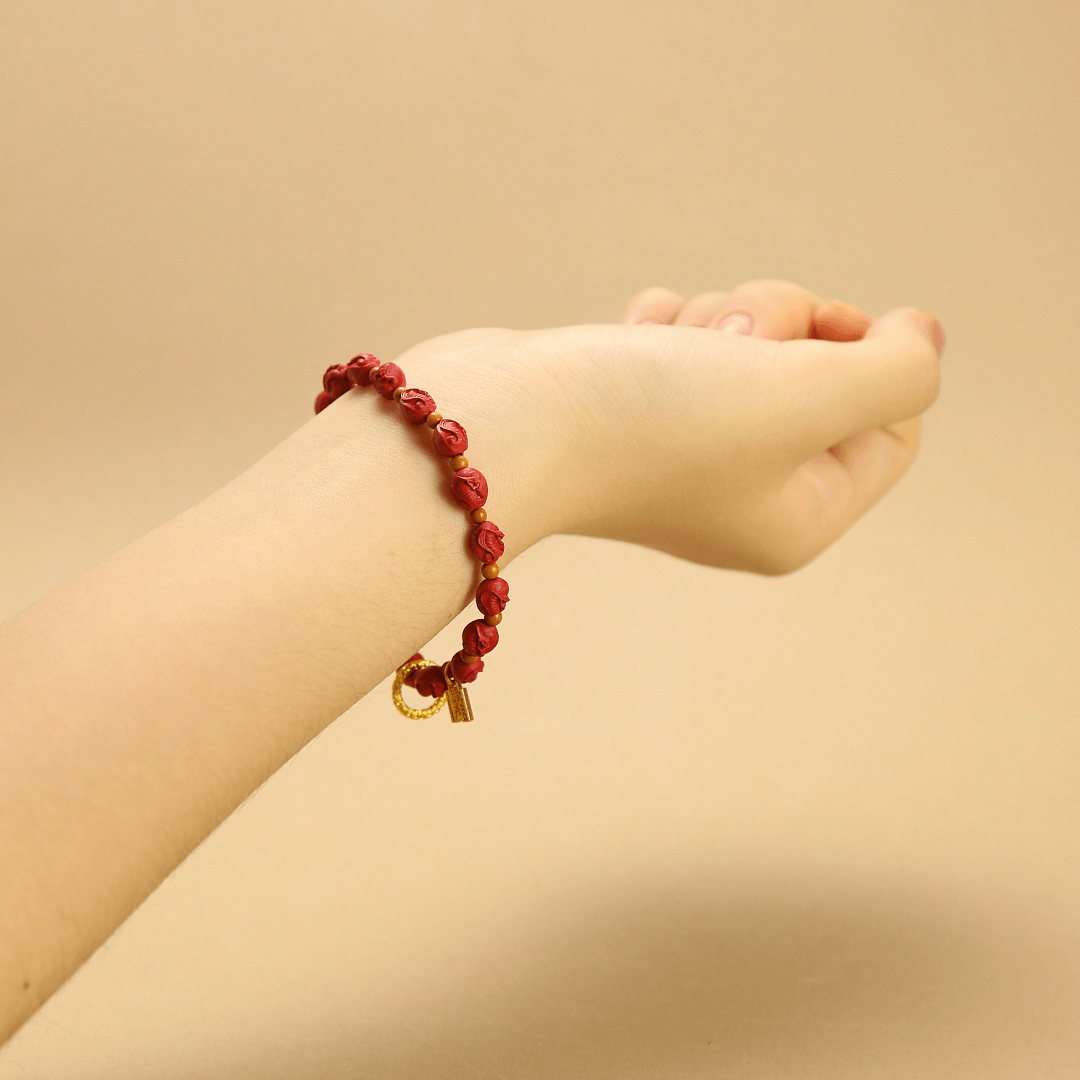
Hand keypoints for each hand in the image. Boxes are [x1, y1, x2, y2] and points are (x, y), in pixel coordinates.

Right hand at [402, 279, 941, 575]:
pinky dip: (669, 321)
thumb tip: (917, 338)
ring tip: (667, 345)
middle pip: (824, 372)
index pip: (893, 425)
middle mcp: (745, 494)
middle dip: (783, 327)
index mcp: (797, 518)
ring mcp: (686, 449)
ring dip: (720, 315)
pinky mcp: (636, 402)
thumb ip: (898, 371)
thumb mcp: (806, 396)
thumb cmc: (649, 422)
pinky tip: (629, 342)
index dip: (873, 357)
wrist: (499, 422)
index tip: (822, 330)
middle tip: (732, 344)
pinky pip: (693, 332)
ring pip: (756, 339)